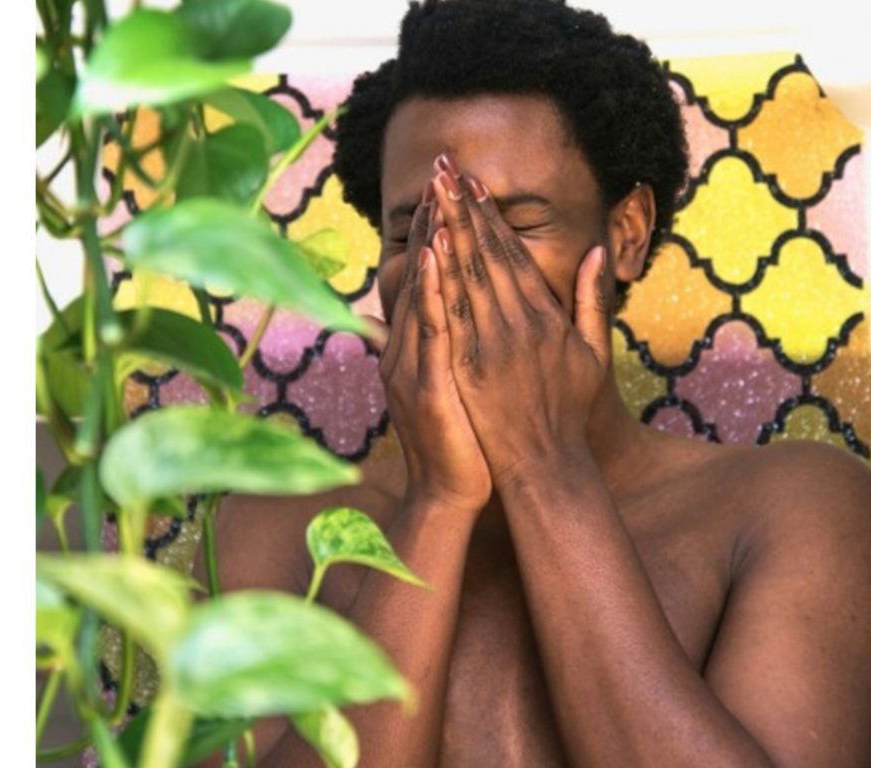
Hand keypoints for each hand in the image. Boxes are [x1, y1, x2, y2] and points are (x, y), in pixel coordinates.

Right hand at [376, 180, 492, 512]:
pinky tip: (433, 258)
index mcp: (420, 344)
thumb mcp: (451, 384)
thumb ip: (444, 345)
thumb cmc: (461, 440)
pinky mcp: (426, 386)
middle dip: (433, 220)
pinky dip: (428, 293)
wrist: (450, 493)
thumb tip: (441, 314)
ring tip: (437, 196)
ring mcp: (412, 365)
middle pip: (422, 275)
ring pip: (421, 294)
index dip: (439, 231)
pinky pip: (429, 332)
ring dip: (428, 242)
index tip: (452, 189)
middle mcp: (409, 347)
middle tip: (442, 171)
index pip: (430, 277)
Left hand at [427, 156, 611, 487]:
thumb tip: (597, 251)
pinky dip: (442, 276)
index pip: (514, 255)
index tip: (473, 184)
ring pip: (469, 273)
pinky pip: (453, 311)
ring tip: (433, 191)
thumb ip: (591, 300)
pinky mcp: (470, 364)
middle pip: (487, 253)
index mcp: (547, 317)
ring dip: (449, 228)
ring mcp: (494, 342)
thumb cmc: (569, 411)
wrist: (546, 462)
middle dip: (464, 207)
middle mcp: (521, 322)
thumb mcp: (593, 353)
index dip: (491, 217)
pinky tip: (430, 246)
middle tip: (444, 167)